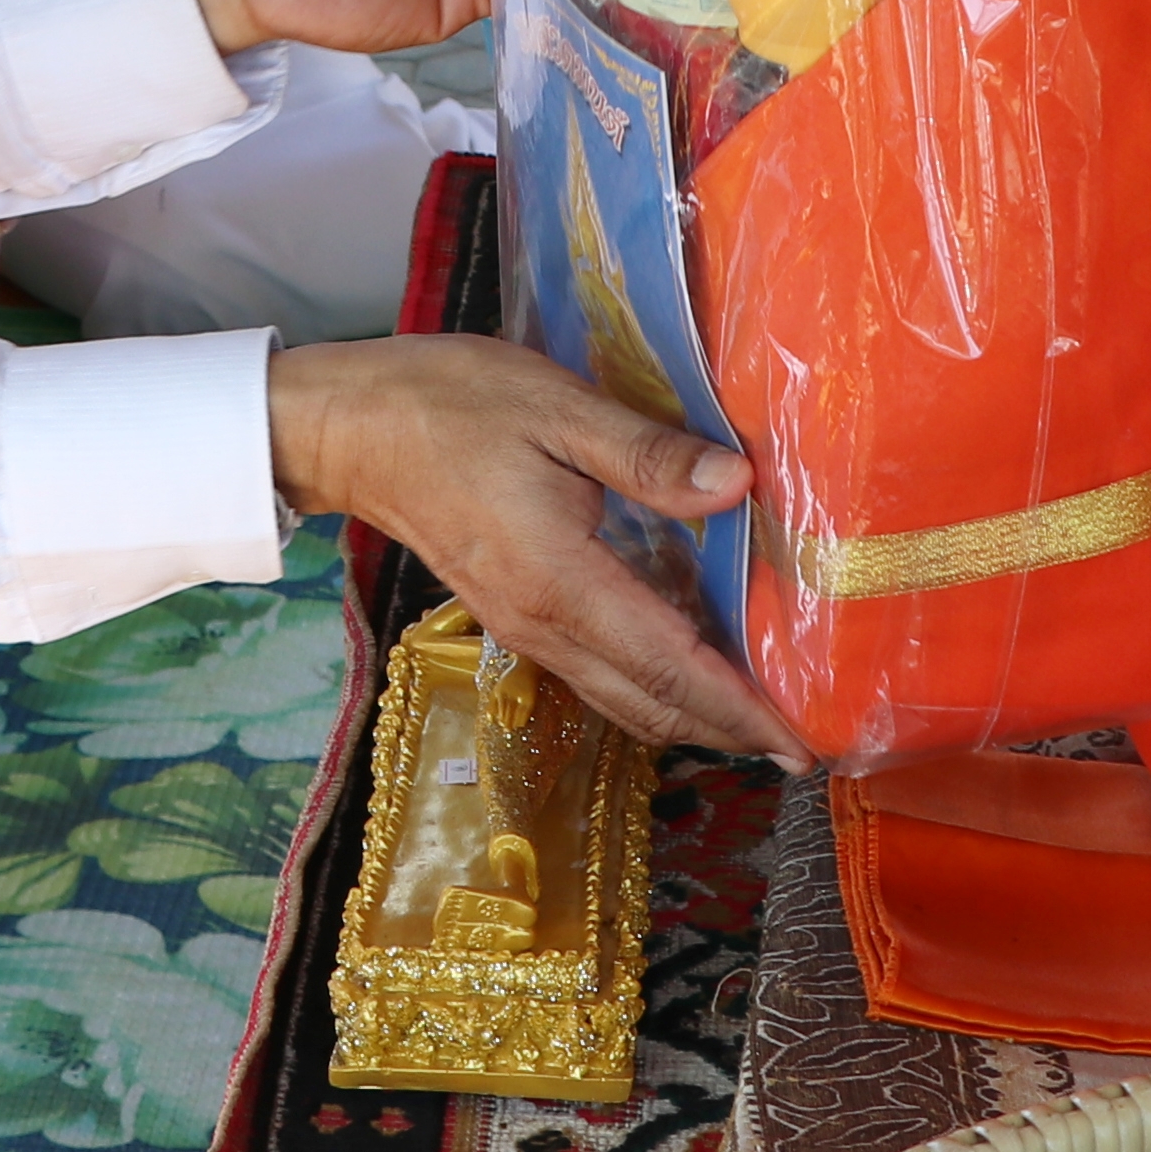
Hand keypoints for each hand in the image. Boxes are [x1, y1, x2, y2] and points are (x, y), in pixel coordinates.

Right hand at [270, 335, 801, 758]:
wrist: (350, 428)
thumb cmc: (450, 406)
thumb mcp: (558, 409)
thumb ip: (649, 454)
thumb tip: (738, 486)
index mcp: (563, 582)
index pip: (670, 669)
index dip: (741, 711)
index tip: (798, 745)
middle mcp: (546, 625)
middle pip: (652, 704)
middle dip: (728, 730)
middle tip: (800, 745)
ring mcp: (525, 628)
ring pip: (622, 698)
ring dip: (690, 714)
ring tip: (755, 713)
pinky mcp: (513, 615)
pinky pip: (596, 672)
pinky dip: (651, 685)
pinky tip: (684, 659)